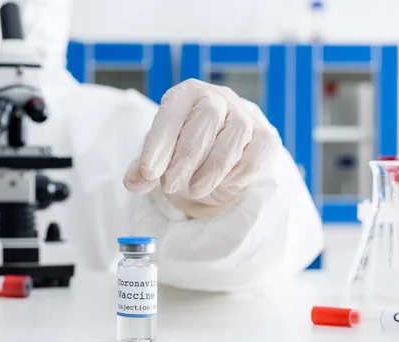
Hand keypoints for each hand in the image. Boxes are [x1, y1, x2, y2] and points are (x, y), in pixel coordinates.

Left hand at [124, 79, 280, 217]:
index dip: (160, 142)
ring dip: (212, 168)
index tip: (148, 172)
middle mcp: (217, 98)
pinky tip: (219, 184)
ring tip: (193, 190)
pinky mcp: (265, 136)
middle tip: (169, 185)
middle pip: (207, 116)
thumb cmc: (182, 147)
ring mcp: (245, 114)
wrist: (216, 149)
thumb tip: (134, 181)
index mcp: (186, 94)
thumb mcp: (158, 156)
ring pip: (236, 133)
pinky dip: (237, 174)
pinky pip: (255, 153)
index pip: (172, 111)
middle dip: (186, 156)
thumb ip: (144, 168)